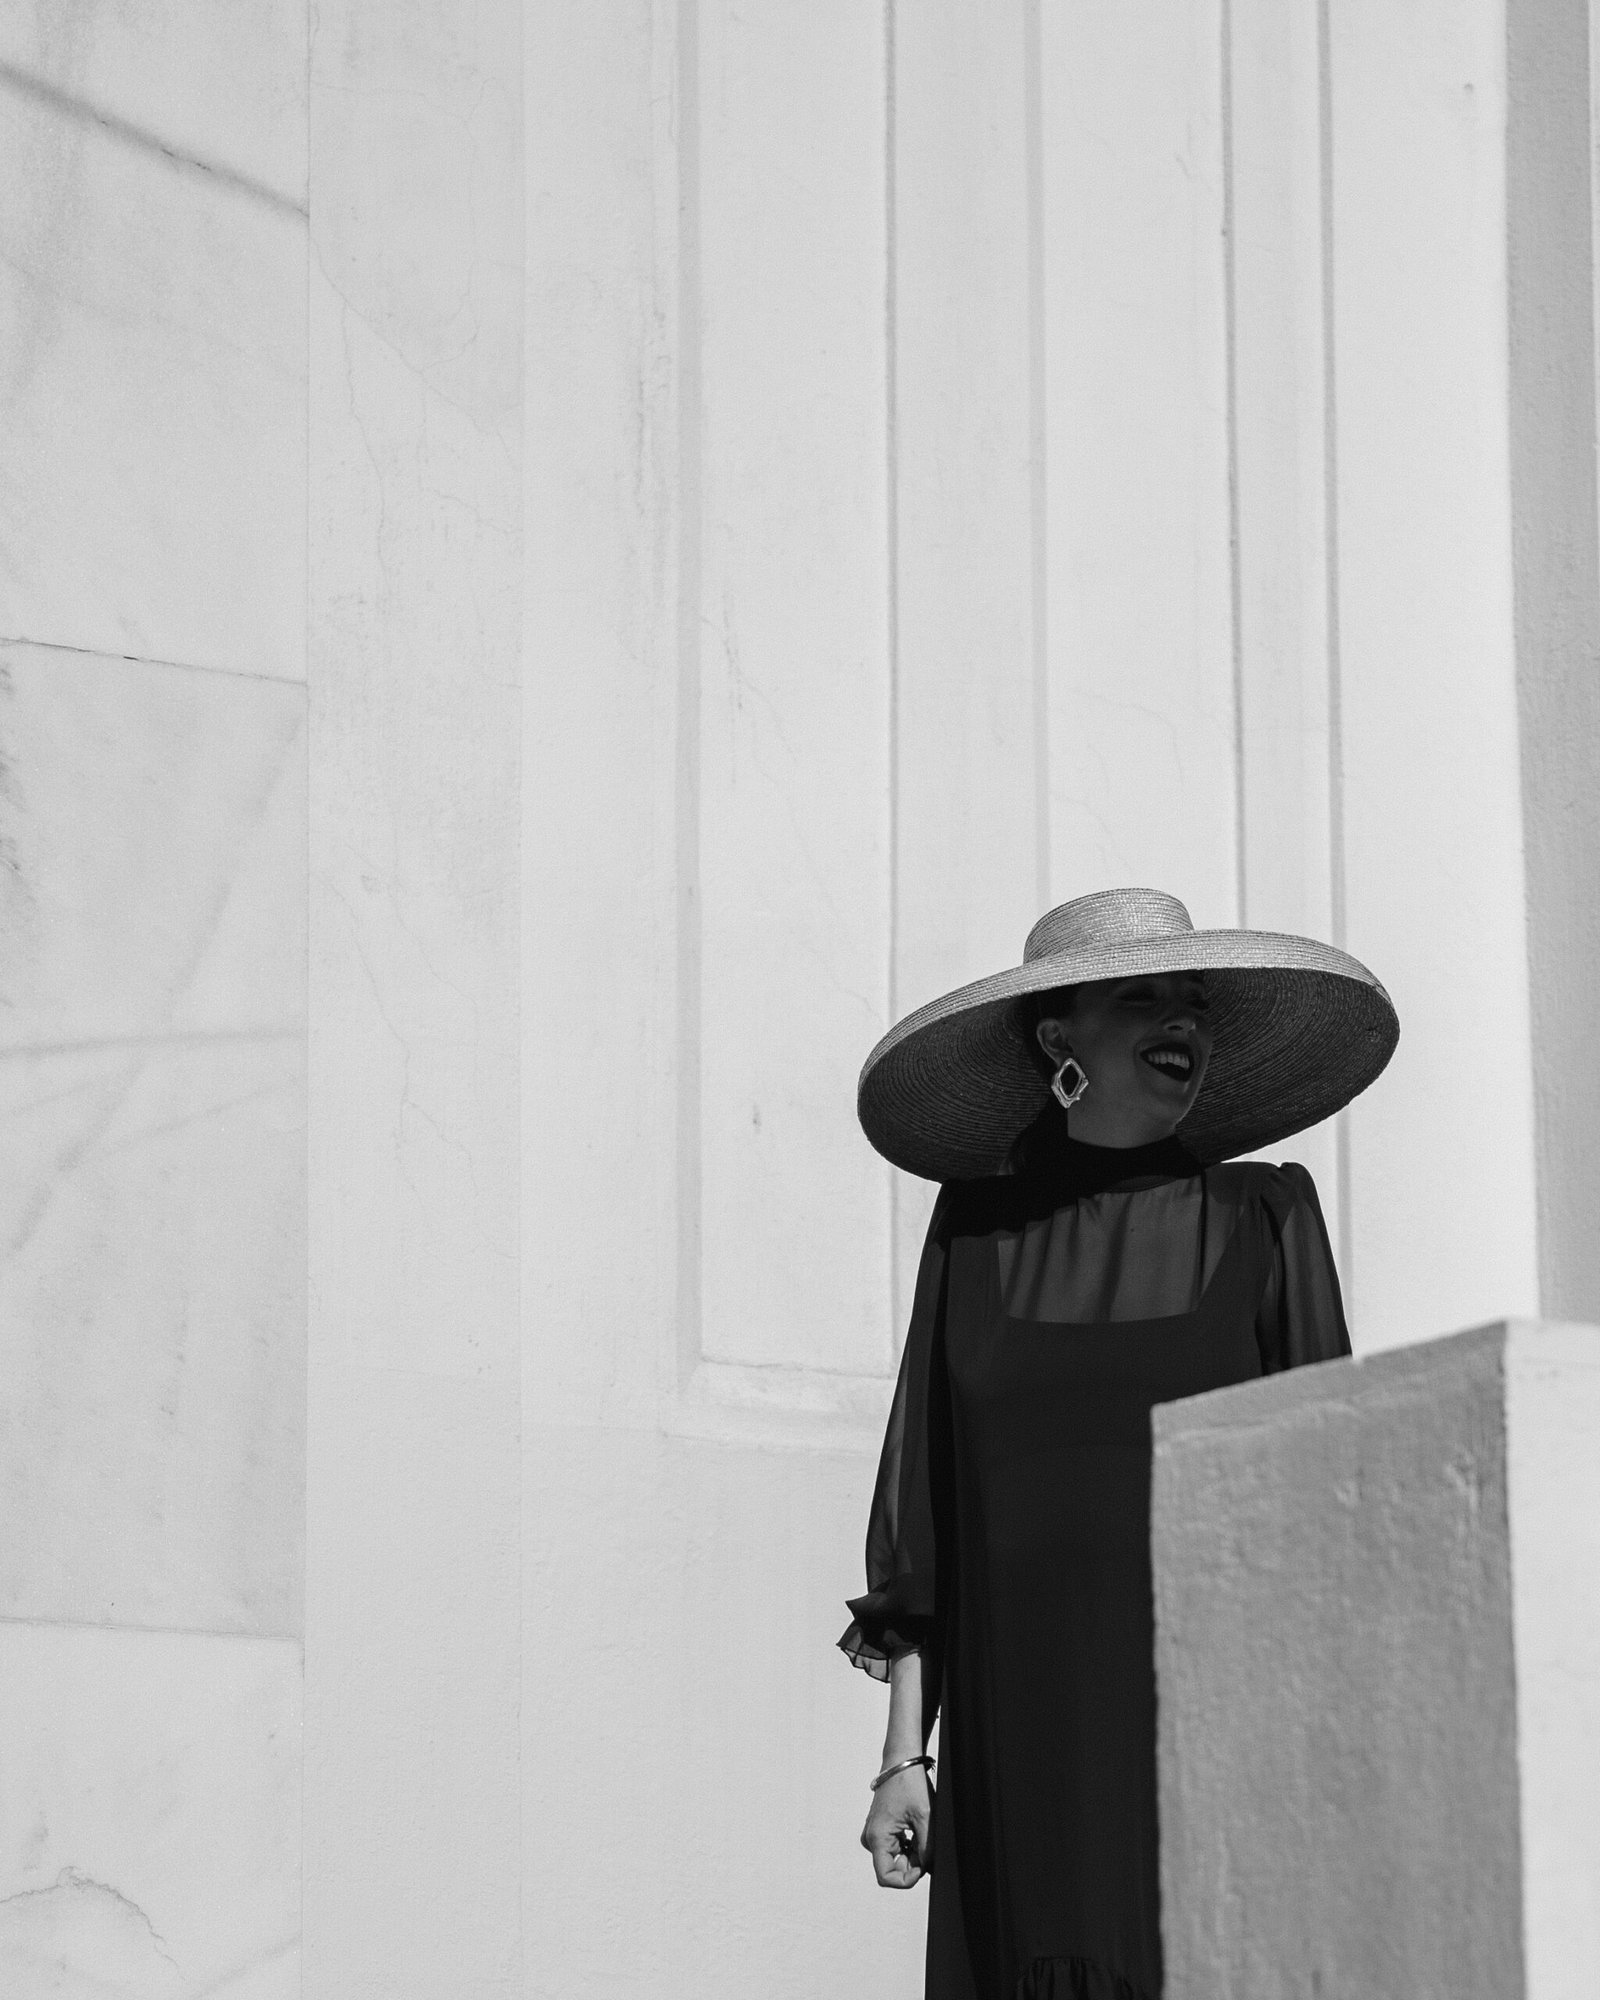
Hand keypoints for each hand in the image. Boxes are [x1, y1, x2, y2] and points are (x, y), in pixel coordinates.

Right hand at [860, 1765, 932, 1888]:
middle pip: (892, 1868)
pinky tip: (917, 1830)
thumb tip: (927, 1869)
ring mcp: (875, 1833)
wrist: (902, 1759)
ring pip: (895, 1859)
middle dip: (913, 1864)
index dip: (907, 1880)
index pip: (886, 1878)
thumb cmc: (910, 1783)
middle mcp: (871, 1838)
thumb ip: (926, 1849)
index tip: (923, 1867)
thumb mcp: (925, 1818)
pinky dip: (909, 1845)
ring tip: (922, 1832)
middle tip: (927, 1844)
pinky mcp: (880, 1828)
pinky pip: (895, 1848)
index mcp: (877, 1837)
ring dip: (912, 1853)